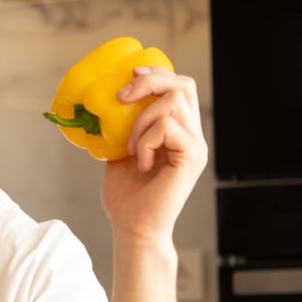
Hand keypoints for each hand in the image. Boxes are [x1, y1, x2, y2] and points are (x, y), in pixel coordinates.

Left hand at [99, 66, 208, 244]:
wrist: (133, 228)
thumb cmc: (126, 197)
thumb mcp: (120, 151)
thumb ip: (124, 126)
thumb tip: (106, 100)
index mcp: (179, 132)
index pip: (179, 87)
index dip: (157, 73)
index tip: (130, 73)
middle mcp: (193, 136)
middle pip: (183, 85)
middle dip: (150, 81)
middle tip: (122, 97)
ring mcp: (196, 146)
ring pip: (173, 102)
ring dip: (142, 120)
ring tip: (132, 148)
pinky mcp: (192, 157)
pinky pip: (167, 127)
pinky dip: (146, 140)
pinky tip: (141, 162)